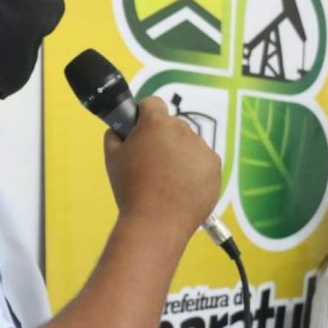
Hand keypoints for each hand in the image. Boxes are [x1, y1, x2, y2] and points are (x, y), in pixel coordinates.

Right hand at [103, 96, 221, 242]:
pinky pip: (202, 161)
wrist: (155, 223)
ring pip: (189, 143)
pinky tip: (181, 187)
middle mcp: (183, 131)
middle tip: (151, 162)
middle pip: (172, 125)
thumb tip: (120, 129)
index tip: (139, 130)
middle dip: (162, 137)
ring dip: (179, 153)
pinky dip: (194, 170)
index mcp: (157, 124)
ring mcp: (202, 149)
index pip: (152, 103)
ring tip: (166, 180)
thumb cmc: (131, 190)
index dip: (143, 114)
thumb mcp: (112, 158)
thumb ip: (115, 135)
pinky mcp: (215, 168)